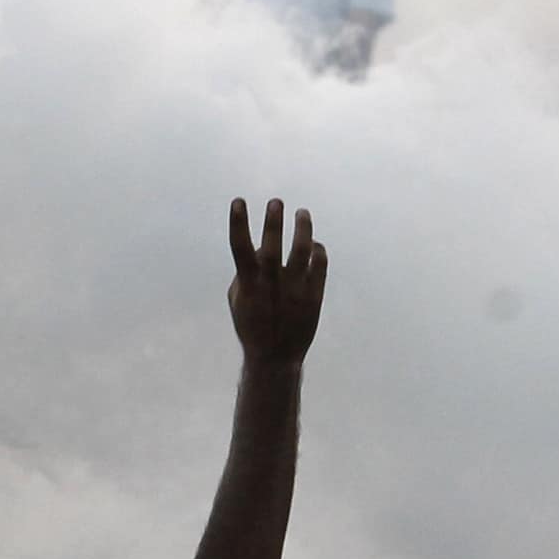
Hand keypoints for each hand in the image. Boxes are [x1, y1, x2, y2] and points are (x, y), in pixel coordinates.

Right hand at [226, 196, 326, 361]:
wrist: (275, 357)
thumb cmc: (252, 326)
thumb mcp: (238, 300)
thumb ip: (243, 273)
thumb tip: (257, 247)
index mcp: (249, 284)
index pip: (240, 248)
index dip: (238, 223)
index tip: (239, 201)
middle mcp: (272, 285)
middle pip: (272, 247)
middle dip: (273, 222)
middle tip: (276, 202)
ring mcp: (295, 290)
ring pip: (302, 252)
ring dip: (303, 229)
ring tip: (302, 213)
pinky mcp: (314, 297)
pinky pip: (320, 266)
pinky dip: (319, 252)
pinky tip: (315, 244)